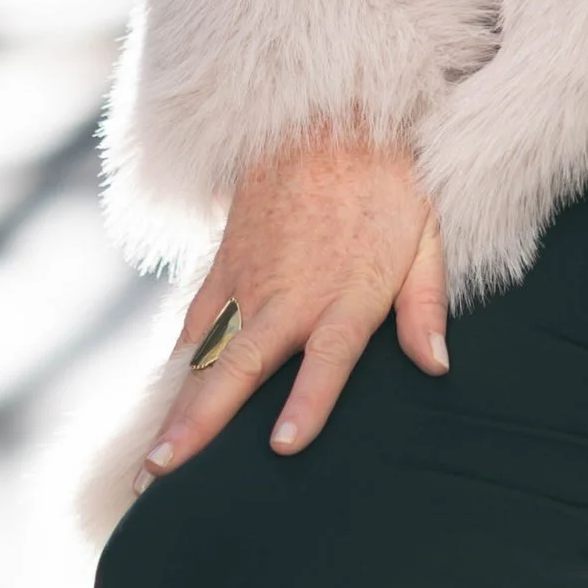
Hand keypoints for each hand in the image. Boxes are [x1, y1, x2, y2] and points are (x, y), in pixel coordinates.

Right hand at [142, 134, 446, 474]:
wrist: (330, 115)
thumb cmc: (386, 184)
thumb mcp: (425, 237)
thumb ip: (426, 306)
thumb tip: (437, 366)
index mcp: (347, 293)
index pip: (327, 358)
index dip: (308, 402)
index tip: (282, 446)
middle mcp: (290, 293)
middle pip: (241, 366)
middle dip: (202, 423)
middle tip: (165, 473)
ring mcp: (250, 278)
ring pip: (206, 353)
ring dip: (176, 408)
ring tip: (150, 463)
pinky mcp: (224, 262)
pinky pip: (195, 320)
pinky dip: (176, 363)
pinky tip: (159, 403)